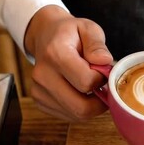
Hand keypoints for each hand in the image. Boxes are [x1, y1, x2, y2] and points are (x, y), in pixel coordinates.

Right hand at [25, 5, 112, 120]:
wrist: (45, 35)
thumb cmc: (70, 33)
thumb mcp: (88, 28)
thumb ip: (97, 45)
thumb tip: (104, 61)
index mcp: (55, 54)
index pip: (86, 82)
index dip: (102, 80)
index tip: (103, 71)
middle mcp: (43, 75)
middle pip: (81, 107)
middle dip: (100, 101)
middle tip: (104, 87)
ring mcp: (38, 90)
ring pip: (76, 114)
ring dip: (91, 106)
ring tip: (92, 87)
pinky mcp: (40, 101)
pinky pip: (69, 116)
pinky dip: (80, 109)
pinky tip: (81, 92)